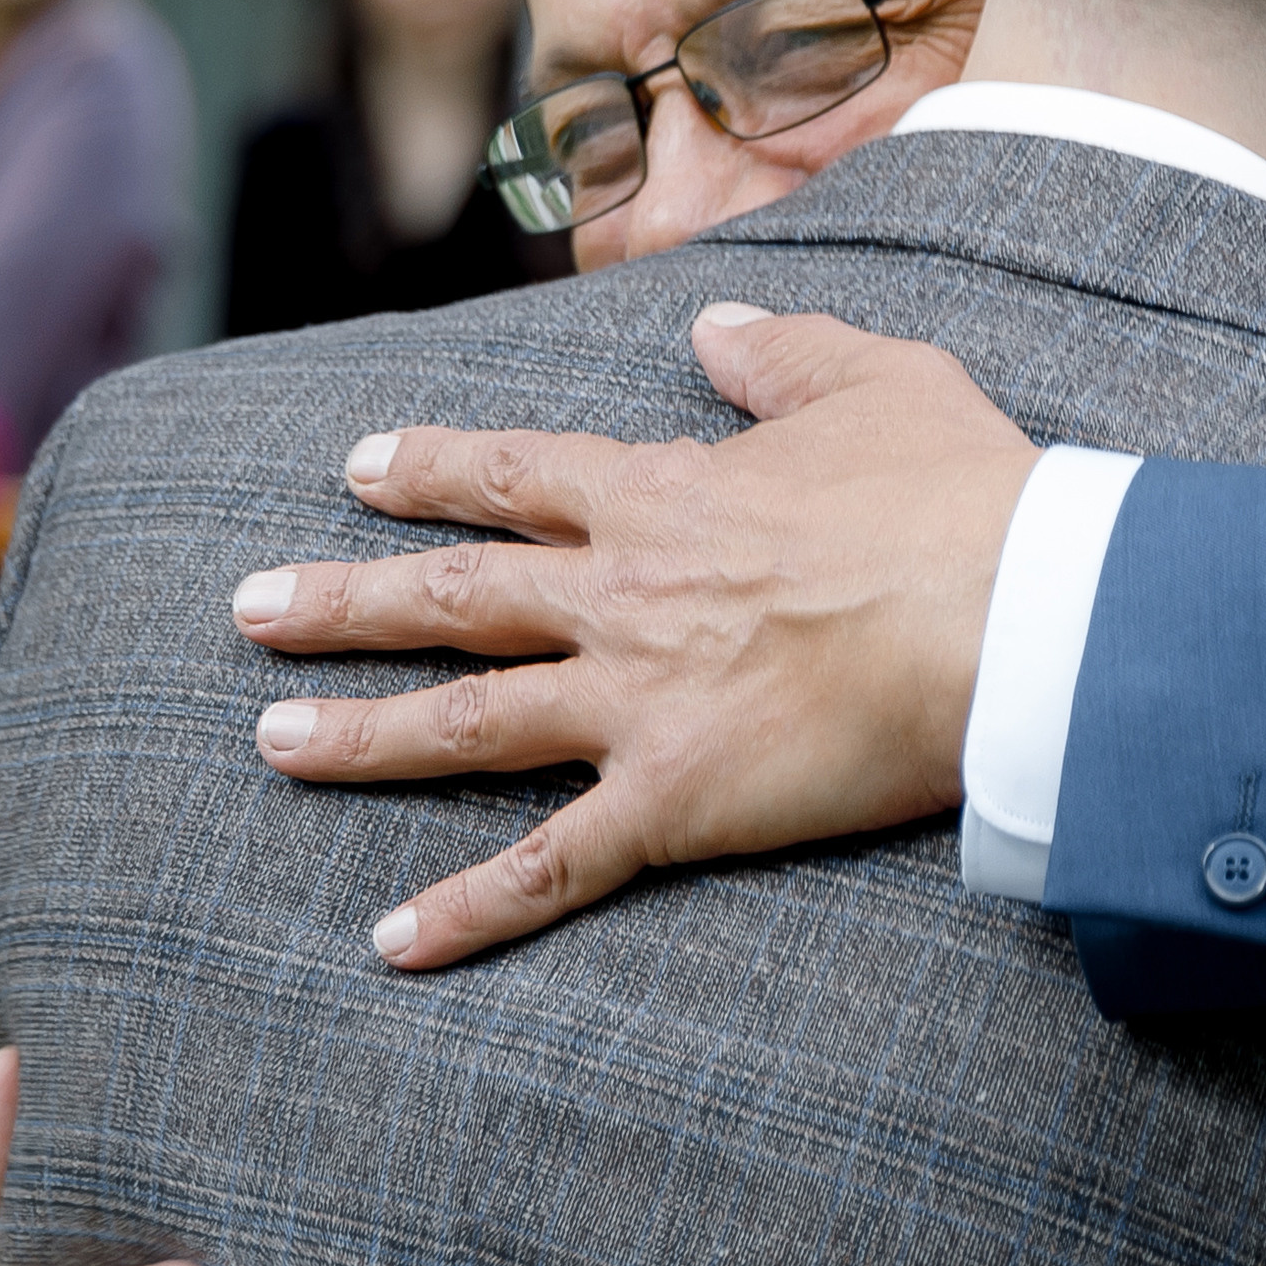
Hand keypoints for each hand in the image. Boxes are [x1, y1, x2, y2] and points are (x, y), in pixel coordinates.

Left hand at [237, 307, 1041, 970]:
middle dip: (341, 601)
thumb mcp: (877, 379)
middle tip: (249, 610)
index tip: (360, 468)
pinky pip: (551, 867)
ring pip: (466, 720)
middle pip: (451, 596)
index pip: (515, 477)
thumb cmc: (963, 496)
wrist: (1015, 613)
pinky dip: (467, 909)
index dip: (432, 470)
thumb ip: (779, 349)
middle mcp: (623, 594)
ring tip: (269, 742)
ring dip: (360, 734)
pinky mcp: (676, 802)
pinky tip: (390, 941)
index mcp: (665, 494)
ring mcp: (638, 701)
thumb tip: (708, 323)